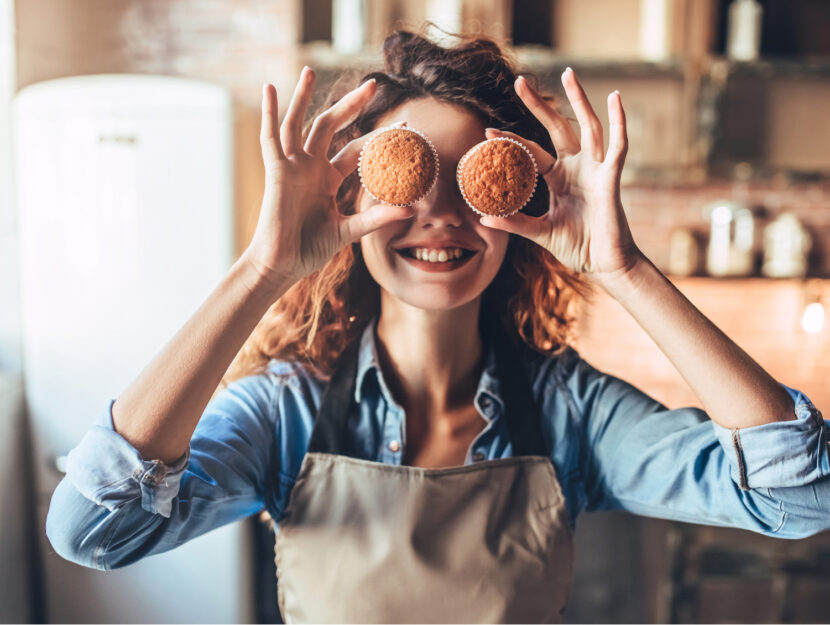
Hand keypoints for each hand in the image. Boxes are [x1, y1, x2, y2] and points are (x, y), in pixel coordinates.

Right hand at [244, 67, 414, 288]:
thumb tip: (411, 210)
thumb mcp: (349, 231)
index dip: (378, 138)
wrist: (282, 265)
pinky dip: (269, 113)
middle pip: (331, 126)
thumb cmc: (310, 249)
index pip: (356, 150)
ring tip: (310, 71)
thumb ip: (376, 217)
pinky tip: (270, 89)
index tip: (405, 127)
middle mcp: (310, 167)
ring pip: (299, 123)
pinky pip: (271, 138)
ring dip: (303, 97)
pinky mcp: (276, 172)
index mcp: (328, 179)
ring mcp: (292, 167)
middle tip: (373, 84)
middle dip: (351, 105)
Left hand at [479, 68, 642, 286]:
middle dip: (539, 105)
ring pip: (588, 126)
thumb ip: (516, 223)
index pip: (531, 152)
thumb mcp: (541, 233)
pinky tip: (615, 99)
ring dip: (579, 100)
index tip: (487, 132)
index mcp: (558, 179)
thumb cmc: (577, 247)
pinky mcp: (611, 178)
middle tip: (519, 81)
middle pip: (557, 128)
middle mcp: (576, 168)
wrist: (604, 265)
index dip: (511, 141)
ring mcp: (595, 170)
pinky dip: (619, 122)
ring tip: (568, 74)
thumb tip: (484, 218)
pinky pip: (617, 146)